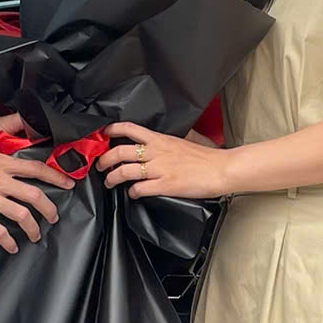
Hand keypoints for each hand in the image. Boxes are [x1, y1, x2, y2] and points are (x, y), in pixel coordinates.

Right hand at [0, 135, 72, 252]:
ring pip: (22, 215)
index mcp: (0, 164)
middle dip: (50, 209)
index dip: (56, 177)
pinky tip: (11, 247)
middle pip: (35, 195)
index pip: (36, 168)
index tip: (68, 184)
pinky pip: (0, 231)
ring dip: (33, 229)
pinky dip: (9, 242)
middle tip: (53, 217)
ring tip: (34, 235)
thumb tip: (11, 170)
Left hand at [98, 122, 232, 200]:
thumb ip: (170, 140)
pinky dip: (132, 192)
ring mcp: (160, 169)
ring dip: (112, 178)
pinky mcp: (165, 185)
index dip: (112, 130)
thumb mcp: (186, 140)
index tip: (102, 135)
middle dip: (104, 160)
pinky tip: (133, 194)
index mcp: (161, 139)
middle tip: (100, 166)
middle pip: (120, 152)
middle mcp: (157, 152)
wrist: (221, 169)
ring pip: (125, 172)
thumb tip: (162, 139)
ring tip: (110, 182)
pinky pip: (139, 189)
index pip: (130, 129)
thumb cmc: (207, 157)